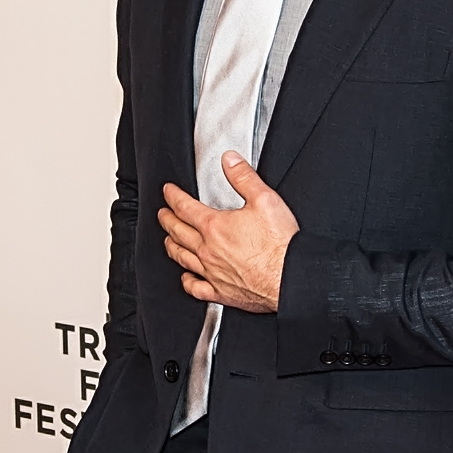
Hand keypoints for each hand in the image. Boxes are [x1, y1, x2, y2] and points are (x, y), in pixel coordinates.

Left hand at [158, 152, 299, 312]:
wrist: (289, 277)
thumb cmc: (279, 244)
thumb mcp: (265, 199)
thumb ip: (243, 177)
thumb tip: (229, 161)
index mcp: (215, 226)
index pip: (185, 207)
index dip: (173, 197)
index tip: (168, 192)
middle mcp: (208, 250)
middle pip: (178, 232)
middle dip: (167, 220)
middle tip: (163, 213)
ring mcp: (212, 273)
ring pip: (182, 258)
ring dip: (172, 246)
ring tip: (169, 239)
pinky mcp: (221, 292)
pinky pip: (196, 288)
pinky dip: (187, 281)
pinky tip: (186, 277)